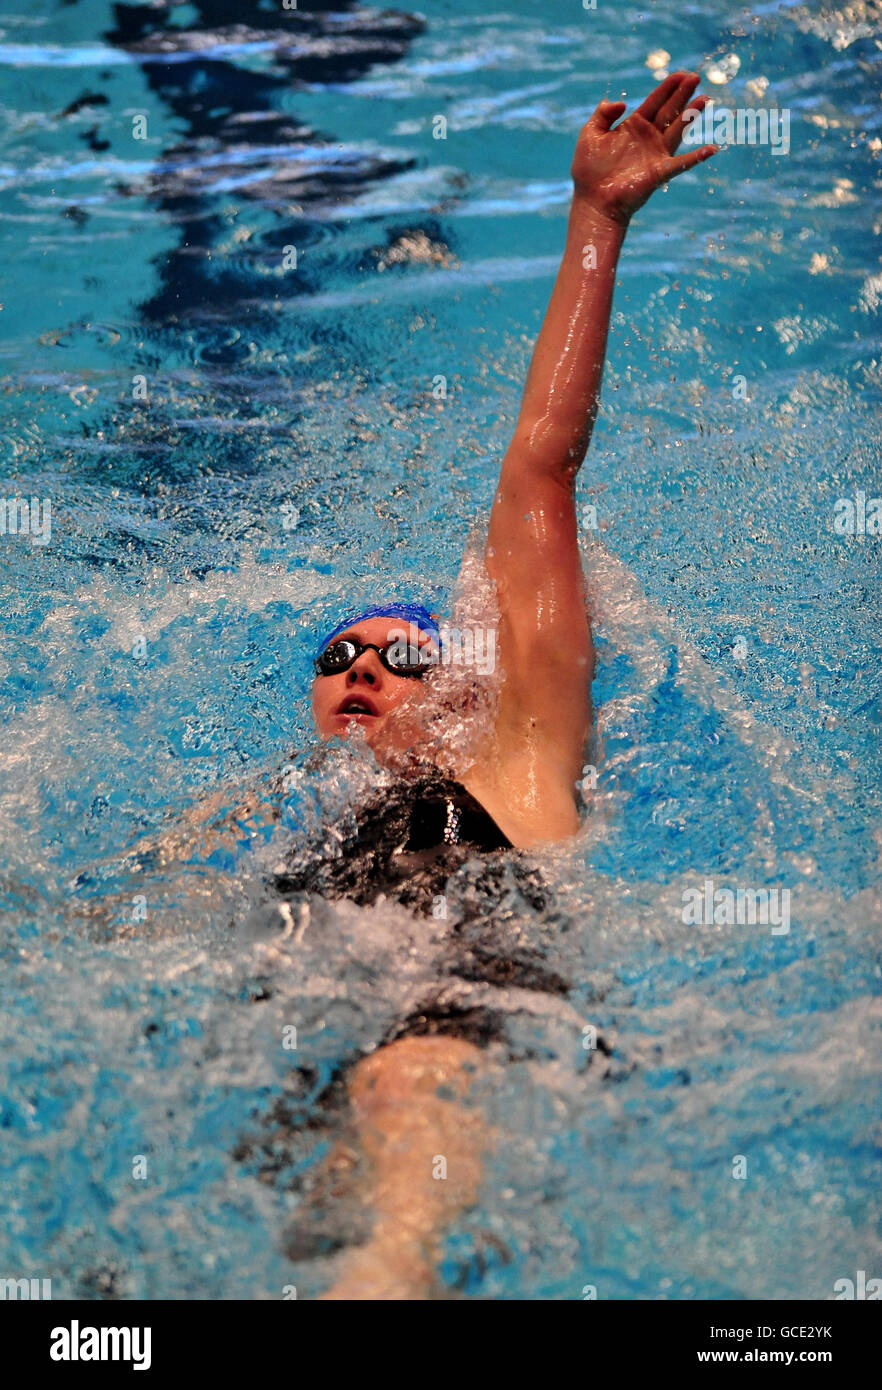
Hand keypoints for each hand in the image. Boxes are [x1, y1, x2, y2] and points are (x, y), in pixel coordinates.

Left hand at [571, 71, 717, 223]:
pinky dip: (697, 157)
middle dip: (682, 93)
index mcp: (633, 126)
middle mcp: (648, 138)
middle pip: (670, 111)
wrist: (593, 201)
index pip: (654, 101)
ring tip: (704, 99)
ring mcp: (656, 154)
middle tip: (696, 77)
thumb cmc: (589, 171)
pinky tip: (712, 149)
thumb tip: (621, 103)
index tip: (681, 73)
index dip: (668, 87)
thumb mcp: (590, 134)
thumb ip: (602, 114)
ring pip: (678, 130)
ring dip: (691, 115)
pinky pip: (682, 163)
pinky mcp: (659, 172)